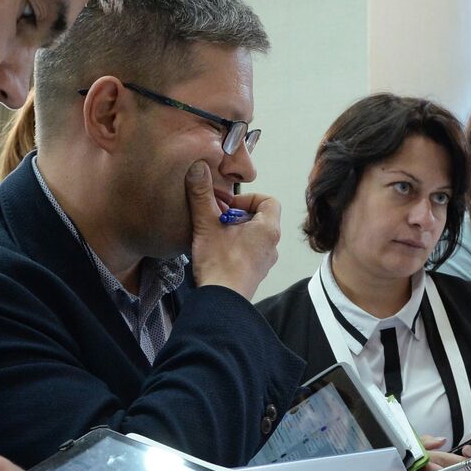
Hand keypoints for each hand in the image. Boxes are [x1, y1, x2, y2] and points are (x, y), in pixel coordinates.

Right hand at [185, 160, 280, 298]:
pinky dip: (234, 247)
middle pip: (259, 218)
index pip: (269, 201)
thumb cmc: (219, 263)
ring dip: (234, 231)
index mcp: (268, 229)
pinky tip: (215, 251)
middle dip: (237, 215)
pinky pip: (249, 253)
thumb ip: (202, 195)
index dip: (248, 198)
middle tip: (217, 219)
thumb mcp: (207, 224)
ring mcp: (265, 262)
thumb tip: (198, 168)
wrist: (221, 301)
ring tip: (214, 235)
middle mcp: (272, 245)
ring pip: (253, 236)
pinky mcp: (255, 274)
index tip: (228, 205)